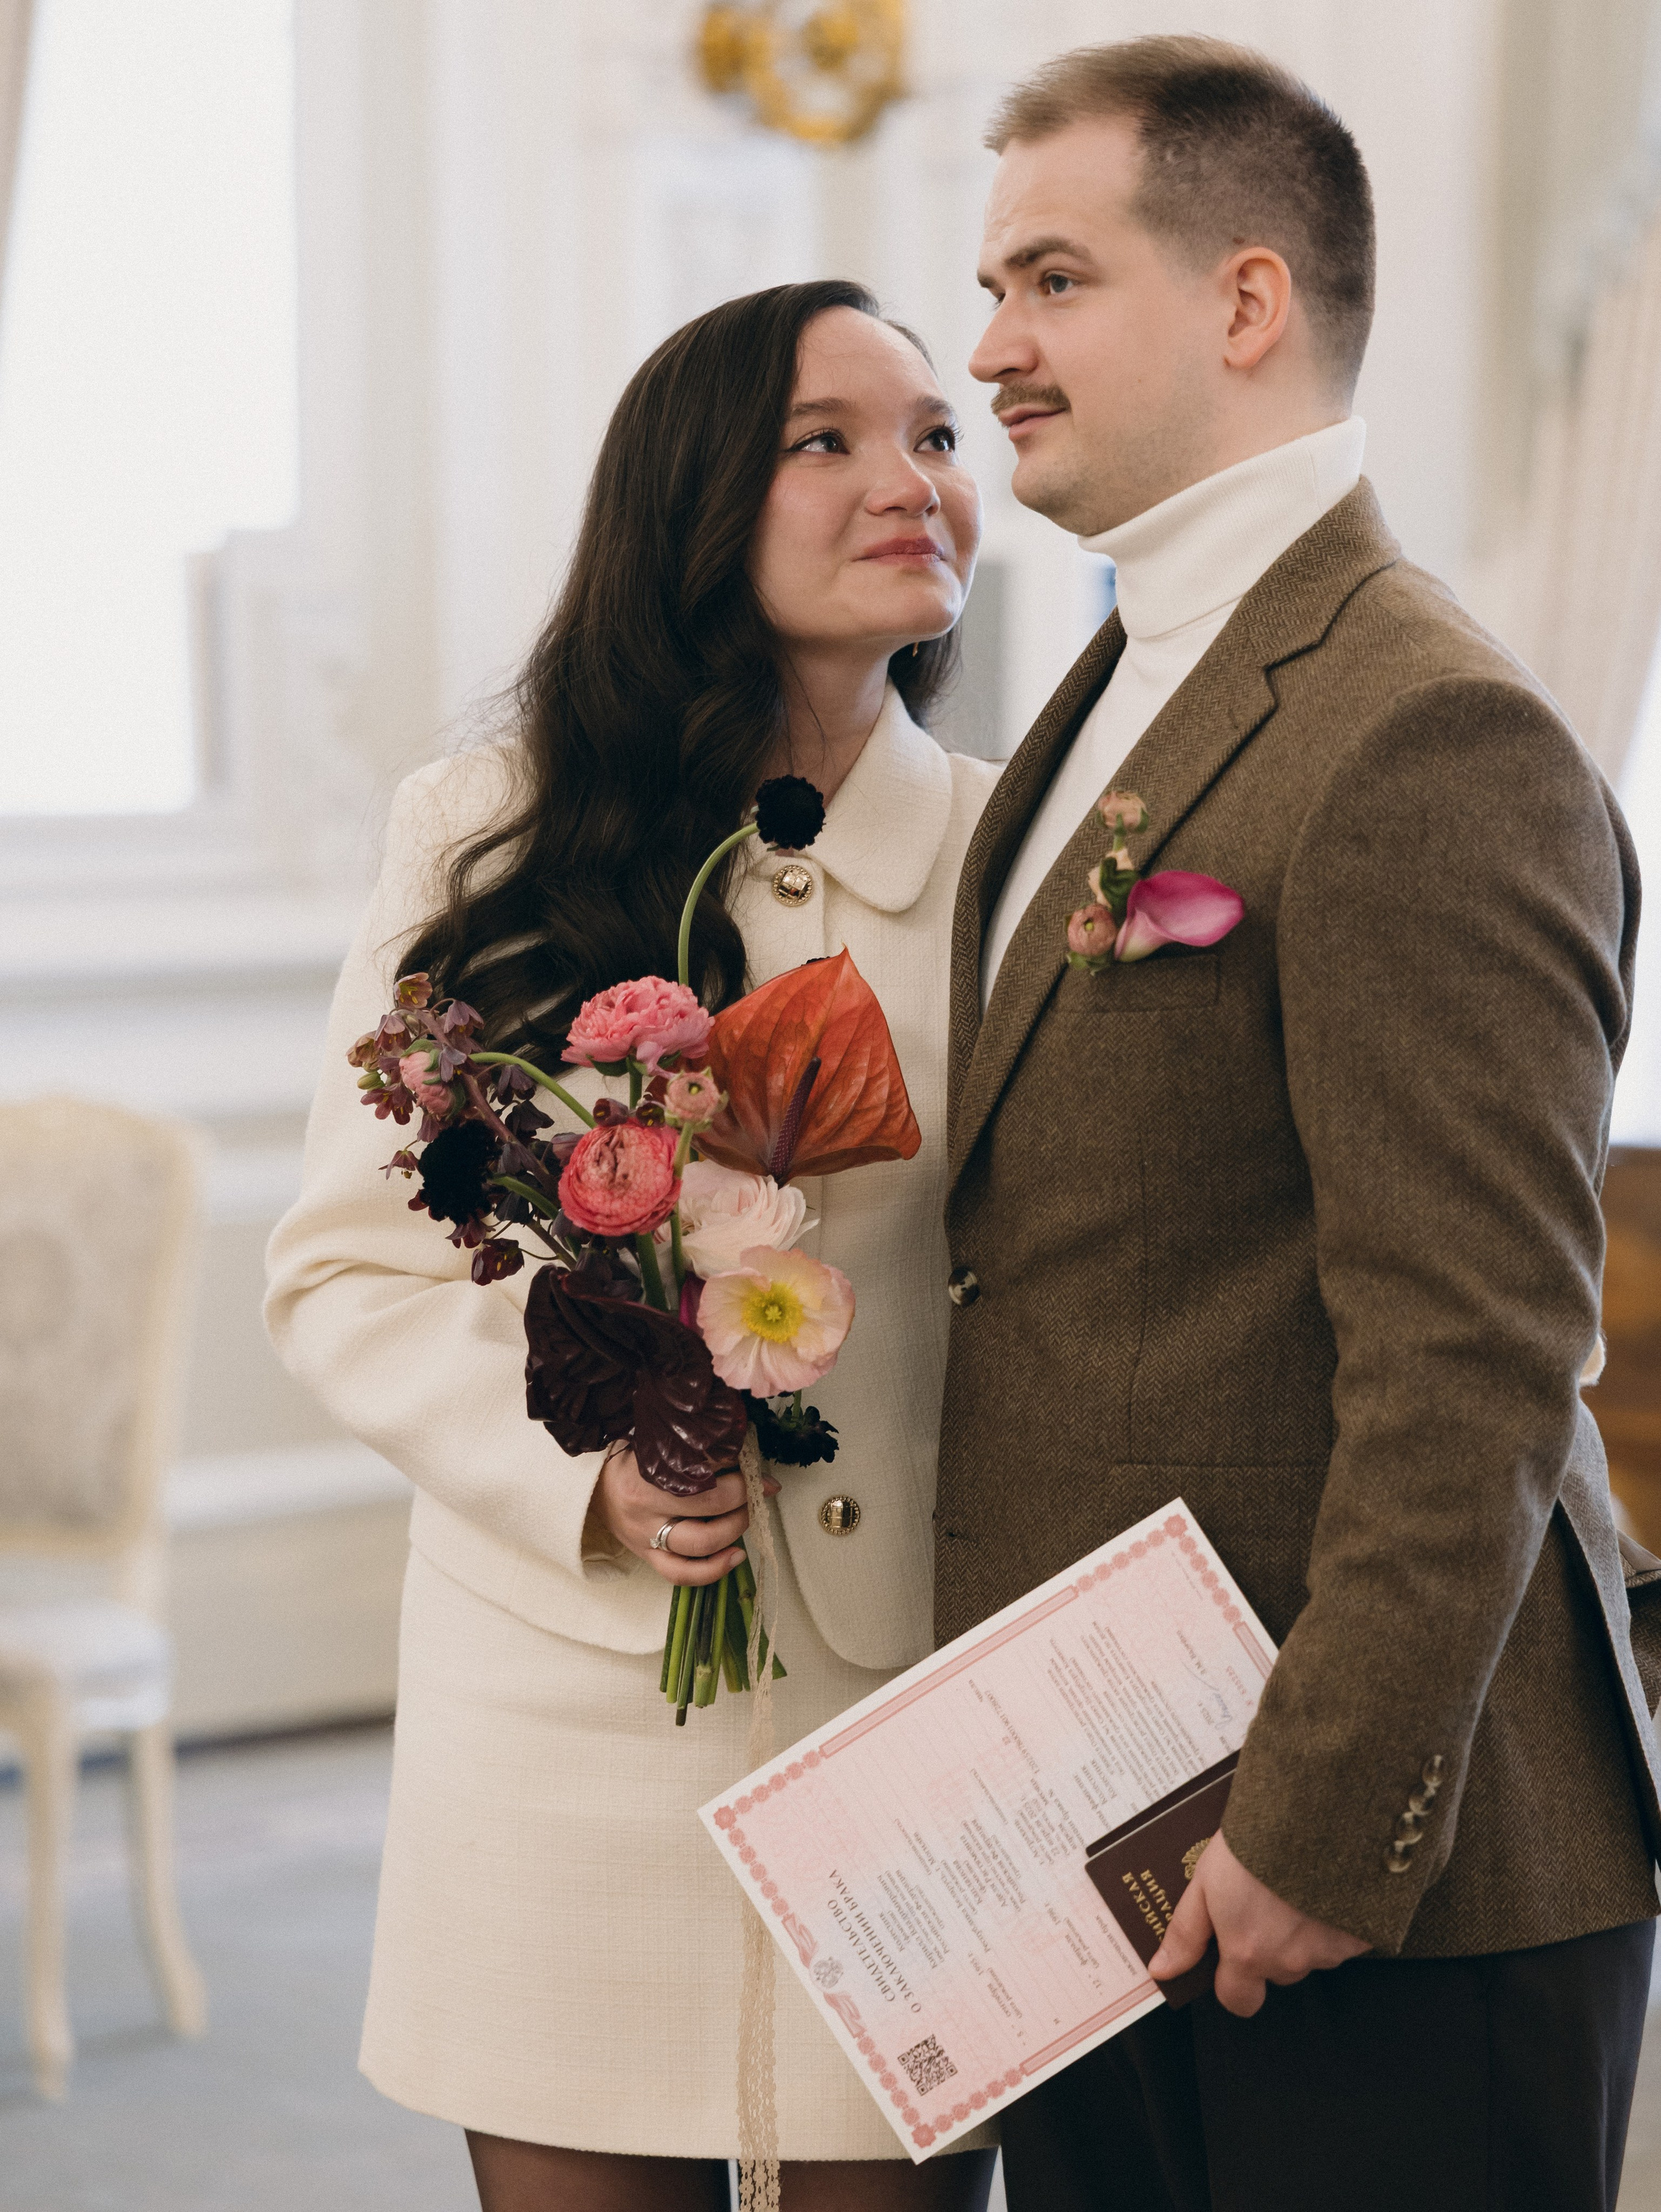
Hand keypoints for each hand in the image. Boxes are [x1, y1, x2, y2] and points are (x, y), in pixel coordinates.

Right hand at [597, 1447, 778, 1586]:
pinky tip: (737, 1556)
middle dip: (742, 1497)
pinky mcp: (646, 1557)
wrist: (589, 1488)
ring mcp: (644, 1537)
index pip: (699, 1469)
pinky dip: (714, 1570)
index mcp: (645, 1472)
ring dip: (735, 1529)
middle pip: (707, 1505)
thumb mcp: (651, 1443)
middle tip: (758, 1488)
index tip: (755, 1464)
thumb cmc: (628, 1460)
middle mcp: (644, 1507)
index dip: (735, 1466)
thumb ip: (688, 1443)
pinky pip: (681, 1574)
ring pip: (699, 1544)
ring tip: (750, 1515)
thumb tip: (737, 1441)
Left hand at [1149, 1832, 1367, 2017]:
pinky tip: (1323, 1883)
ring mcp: (1329, 1951)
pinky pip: (1343, 1939)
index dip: (1231, 1981)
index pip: (1237, 2000)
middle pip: (1275, 1973)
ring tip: (1293, 1882)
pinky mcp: (1361, 1935)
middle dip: (1268, 1947)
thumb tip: (1163, 1970)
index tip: (1229, 1953)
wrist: (1316, 1816)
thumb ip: (1185, 1933)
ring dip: (1301, 1930)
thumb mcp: (1204, 1881)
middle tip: (1263, 1900)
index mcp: (1248, 1955)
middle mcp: (1290, 1962)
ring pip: (1309, 1954)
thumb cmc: (1257, 1844)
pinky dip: (1333, 1919)